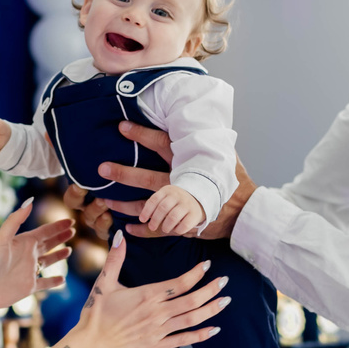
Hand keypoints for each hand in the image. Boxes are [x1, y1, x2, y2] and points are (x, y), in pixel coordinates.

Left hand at [0, 198, 73, 311]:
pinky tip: (62, 279)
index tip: (70, 220)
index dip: (57, 226)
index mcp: (23, 242)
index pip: (44, 232)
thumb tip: (30, 201)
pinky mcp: (28, 287)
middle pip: (48, 244)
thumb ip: (15, 219)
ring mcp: (29, 271)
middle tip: (72, 230)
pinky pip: (45, 283)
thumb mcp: (2, 238)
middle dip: (60, 237)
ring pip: (48, 262)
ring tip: (69, 251)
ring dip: (58, 256)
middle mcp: (27, 255)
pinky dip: (54, 281)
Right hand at [69, 231, 228, 347]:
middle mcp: (157, 313)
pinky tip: (214, 329)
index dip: (196, 273)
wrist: (91, 346)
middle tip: (225, 281)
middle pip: (192, 300)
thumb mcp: (104, 283)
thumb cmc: (96, 315)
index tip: (208, 265)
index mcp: (147, 295)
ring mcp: (159, 331)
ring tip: (225, 301)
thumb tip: (119, 235)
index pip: (179, 282)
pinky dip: (201, 335)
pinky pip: (184, 340)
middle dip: (211, 290)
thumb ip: (115, 259)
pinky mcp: (157, 346)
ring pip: (192, 319)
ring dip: (211, 309)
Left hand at [82, 122, 256, 239]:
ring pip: (147, 206)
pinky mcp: (183, 224)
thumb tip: (202, 117)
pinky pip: (158, 229)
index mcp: (190, 162)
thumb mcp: (225, 153)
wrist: (246, 212)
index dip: (142, 135)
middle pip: (148, 178)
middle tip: (102, 169)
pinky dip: (142, 230)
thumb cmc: (235, 179)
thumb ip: (209, 139)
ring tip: (106, 202)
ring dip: (125, 205)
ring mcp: (181, 206)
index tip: (121, 127)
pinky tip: (128, 228)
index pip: (162, 144)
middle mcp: (182, 183)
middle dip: (123, 174)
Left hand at [140, 185, 203, 235]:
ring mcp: (187, 204)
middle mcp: (177, 196)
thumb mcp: (162, 201)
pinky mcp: (195, 214)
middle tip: (152, 227)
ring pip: (173, 217)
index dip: (146, 211)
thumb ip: (147, 211)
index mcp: (166, 190)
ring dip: (166, 226)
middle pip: (163, 208)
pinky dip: (178, 229)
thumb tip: (127, 229)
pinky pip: (184, 224)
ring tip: (165, 229)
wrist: (198, 200)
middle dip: (155, 219)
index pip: (154, 199)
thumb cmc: (173, 204)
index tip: (142, 219)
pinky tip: (176, 229)